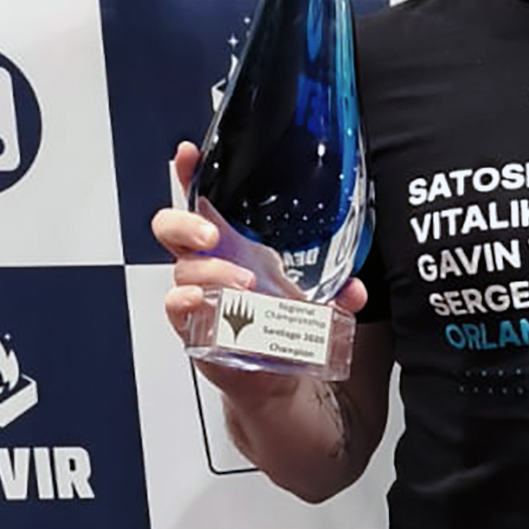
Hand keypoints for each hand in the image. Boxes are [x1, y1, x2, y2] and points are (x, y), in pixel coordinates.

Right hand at [151, 141, 368, 349]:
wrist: (276, 375)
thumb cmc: (282, 323)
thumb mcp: (315, 298)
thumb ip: (338, 290)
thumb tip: (355, 290)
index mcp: (233, 241)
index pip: (205, 199)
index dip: (190, 174)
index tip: (188, 154)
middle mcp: (210, 263)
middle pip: (173, 228)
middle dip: (187, 223)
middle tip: (212, 234)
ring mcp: (199, 293)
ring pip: (182, 269)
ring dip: (212, 271)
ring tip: (244, 283)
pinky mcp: (193, 326)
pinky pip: (177, 307)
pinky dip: (187, 303)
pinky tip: (204, 302)